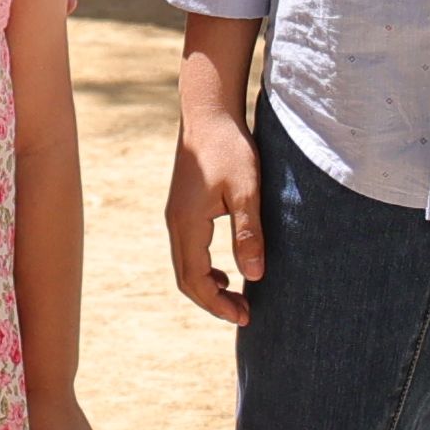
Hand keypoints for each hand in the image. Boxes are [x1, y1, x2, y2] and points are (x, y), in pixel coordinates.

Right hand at [164, 103, 267, 322]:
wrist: (208, 113)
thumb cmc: (229, 148)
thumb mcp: (246, 191)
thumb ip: (248, 233)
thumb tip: (254, 276)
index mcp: (187, 224)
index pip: (195, 280)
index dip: (218, 304)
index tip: (244, 317)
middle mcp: (175, 224)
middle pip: (186, 278)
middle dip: (213, 302)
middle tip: (245, 314)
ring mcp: (176, 216)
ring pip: (186, 265)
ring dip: (209, 286)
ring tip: (237, 297)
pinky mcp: (183, 208)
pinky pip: (189, 250)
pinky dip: (205, 269)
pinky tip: (226, 271)